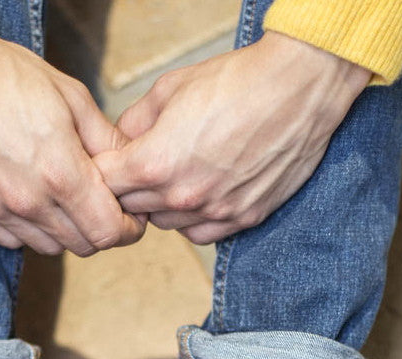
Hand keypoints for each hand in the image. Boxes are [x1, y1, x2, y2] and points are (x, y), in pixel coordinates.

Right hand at [0, 13, 143, 255]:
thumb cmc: (6, 74)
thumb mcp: (70, 97)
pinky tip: (32, 199)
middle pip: (83, 246)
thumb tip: (131, 168)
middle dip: (100, 230)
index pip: (109, 232)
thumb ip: (106, 141)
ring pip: (49, 247)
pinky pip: (14, 240)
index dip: (127, 229)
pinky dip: (30, 229)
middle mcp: (28, 201)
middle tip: (101, 207)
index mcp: (60, 174)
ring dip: (65, 232)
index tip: (130, 217)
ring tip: (64, 201)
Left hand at [95, 31, 370, 243]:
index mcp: (156, 163)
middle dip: (129, 188)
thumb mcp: (171, 88)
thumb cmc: (237, 81)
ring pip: (166, 224)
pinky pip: (201, 234)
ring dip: (162, 205)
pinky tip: (200, 193)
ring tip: (175, 175)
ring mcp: (214, 212)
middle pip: (133, 208)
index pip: (105, 185)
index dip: (103, 171)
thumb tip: (121, 142)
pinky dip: (193, 219)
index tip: (108, 163)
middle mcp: (182, 197)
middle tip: (140, 167)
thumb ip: (135, 122)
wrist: (298, 88)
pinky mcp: (242, 219)